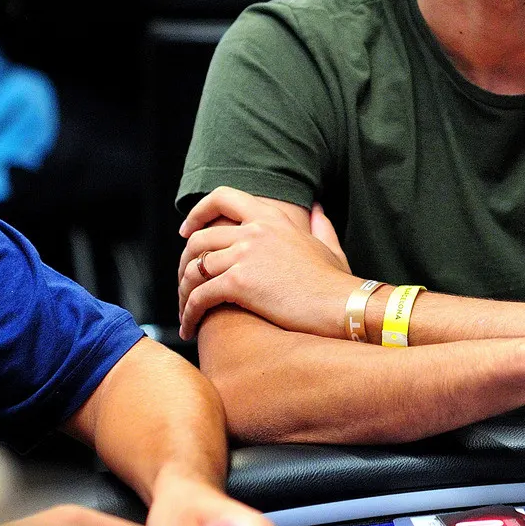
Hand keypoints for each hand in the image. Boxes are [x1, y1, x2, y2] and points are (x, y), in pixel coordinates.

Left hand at [178, 188, 353, 340]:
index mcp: (272, 217)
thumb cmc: (335, 282)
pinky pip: (200, 296)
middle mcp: (254, 230)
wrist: (341, 305)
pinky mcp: (240, 283)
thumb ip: (320, 224)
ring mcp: (245, 254)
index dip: (198, 212)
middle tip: (184, 281)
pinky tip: (191, 328)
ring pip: (194, 269)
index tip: (188, 230)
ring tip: (185, 311)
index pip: (223, 198)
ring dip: (183, 292)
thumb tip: (317, 210)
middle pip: (199, 238)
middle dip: (184, 262)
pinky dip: (189, 313)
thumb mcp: (327, 245)